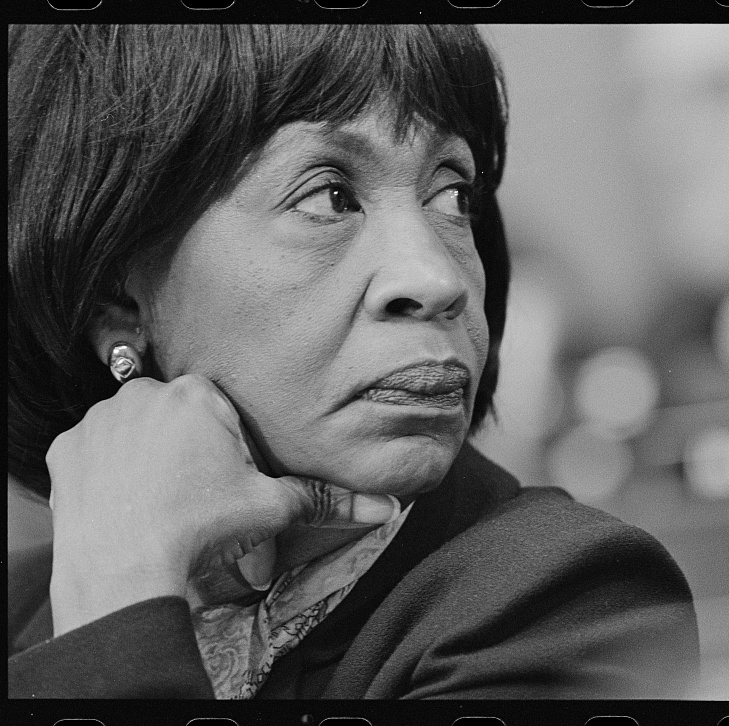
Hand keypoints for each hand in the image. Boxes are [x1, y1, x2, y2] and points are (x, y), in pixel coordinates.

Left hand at [45, 374, 393, 634]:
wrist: (126, 568)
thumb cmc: (201, 528)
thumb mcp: (270, 509)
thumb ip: (324, 499)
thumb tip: (386, 506)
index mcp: (198, 395)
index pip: (221, 411)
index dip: (229, 449)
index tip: (226, 481)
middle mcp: (143, 394)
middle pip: (178, 416)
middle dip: (189, 450)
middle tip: (196, 495)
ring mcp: (98, 421)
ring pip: (135, 431)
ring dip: (148, 457)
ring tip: (161, 500)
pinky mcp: (66, 451)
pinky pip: (94, 453)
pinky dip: (109, 474)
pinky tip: (126, 502)